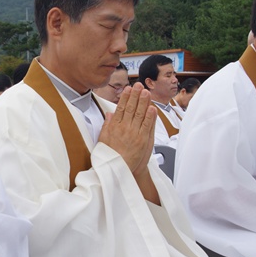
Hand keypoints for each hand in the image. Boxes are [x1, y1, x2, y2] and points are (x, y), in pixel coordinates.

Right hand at [99, 82, 158, 202]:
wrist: (119, 171)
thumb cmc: (111, 157)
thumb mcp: (103, 140)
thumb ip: (107, 125)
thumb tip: (109, 114)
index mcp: (115, 127)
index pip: (121, 108)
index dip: (125, 98)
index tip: (128, 89)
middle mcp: (124, 128)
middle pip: (131, 108)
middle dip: (135, 96)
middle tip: (139, 85)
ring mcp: (134, 134)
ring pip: (140, 114)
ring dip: (144, 102)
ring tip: (146, 92)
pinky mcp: (143, 140)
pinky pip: (147, 126)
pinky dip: (150, 116)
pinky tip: (152, 108)